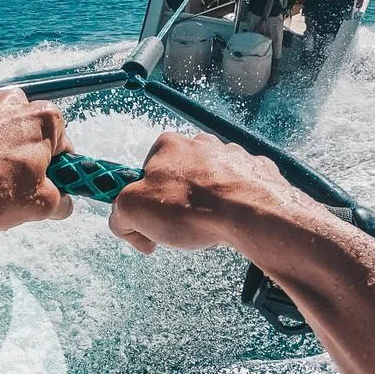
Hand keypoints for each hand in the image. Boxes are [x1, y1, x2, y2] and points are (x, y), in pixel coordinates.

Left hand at [0, 88, 73, 230]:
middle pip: (26, 131)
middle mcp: (12, 100)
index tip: (45, 182)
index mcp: (42, 118)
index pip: (61, 143)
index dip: (55, 167)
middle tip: (9, 184)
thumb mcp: (38, 207)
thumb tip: (63, 202)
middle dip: (22, 154)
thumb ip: (60, 201)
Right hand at [108, 132, 318, 255]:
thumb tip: (123, 225)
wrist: (249, 214)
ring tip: (206, 228)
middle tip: (177, 229)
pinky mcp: (256, 173)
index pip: (145, 172)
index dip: (142, 201)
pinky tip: (229, 223)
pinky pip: (237, 192)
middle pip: (178, 178)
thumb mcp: (131, 211)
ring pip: (209, 185)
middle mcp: (201, 144)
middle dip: (174, 205)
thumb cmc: (192, 208)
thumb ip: (118, 216)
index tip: (146, 222)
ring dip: (204, 207)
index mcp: (168, 145)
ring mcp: (232, 156)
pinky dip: (232, 208)